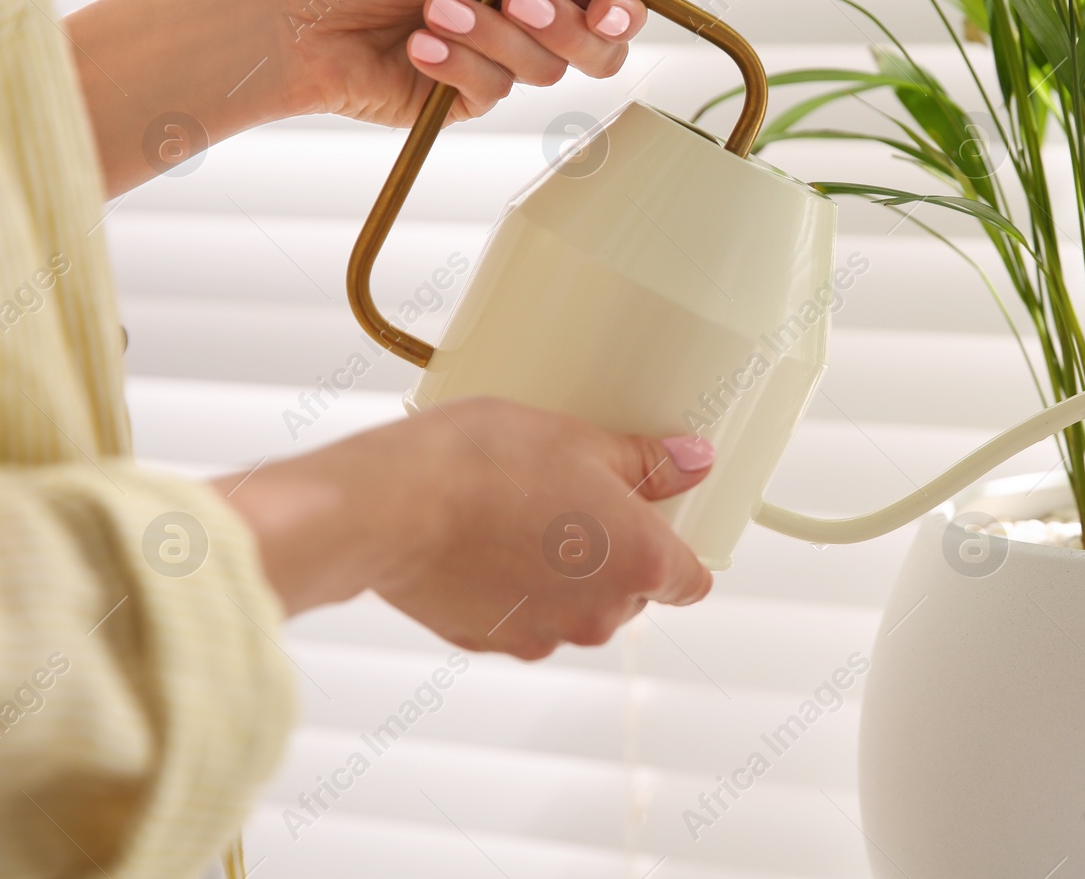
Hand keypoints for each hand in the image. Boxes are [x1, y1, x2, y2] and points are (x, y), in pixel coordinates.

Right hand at [217, 399, 715, 658]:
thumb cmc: (489, 462)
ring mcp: (542, 637)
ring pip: (572, 606)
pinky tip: (481, 542)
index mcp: (639, 564)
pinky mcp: (488, 643)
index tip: (656, 521)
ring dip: (559, 573)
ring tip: (518, 513)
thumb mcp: (581, 440)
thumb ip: (647, 462)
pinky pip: (518, 616)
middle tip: (574, 498)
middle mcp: (600, 615)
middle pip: (630, 592)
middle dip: (612, 553)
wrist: (390, 505)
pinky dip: (510, 588)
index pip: (691, 581)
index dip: (678, 550)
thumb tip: (694, 460)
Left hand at [278, 0, 650, 125]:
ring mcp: (495, 56)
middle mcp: (519, 9)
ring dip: (491, 36)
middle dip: (564, 26)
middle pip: (595, 44)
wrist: (296, 16)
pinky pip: (495, 93)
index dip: (618, 3)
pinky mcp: (465, 96)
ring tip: (433, 9)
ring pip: (545, 69)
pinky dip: (459, 65)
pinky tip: (417, 45)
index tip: (608, 6)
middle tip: (520, 0)